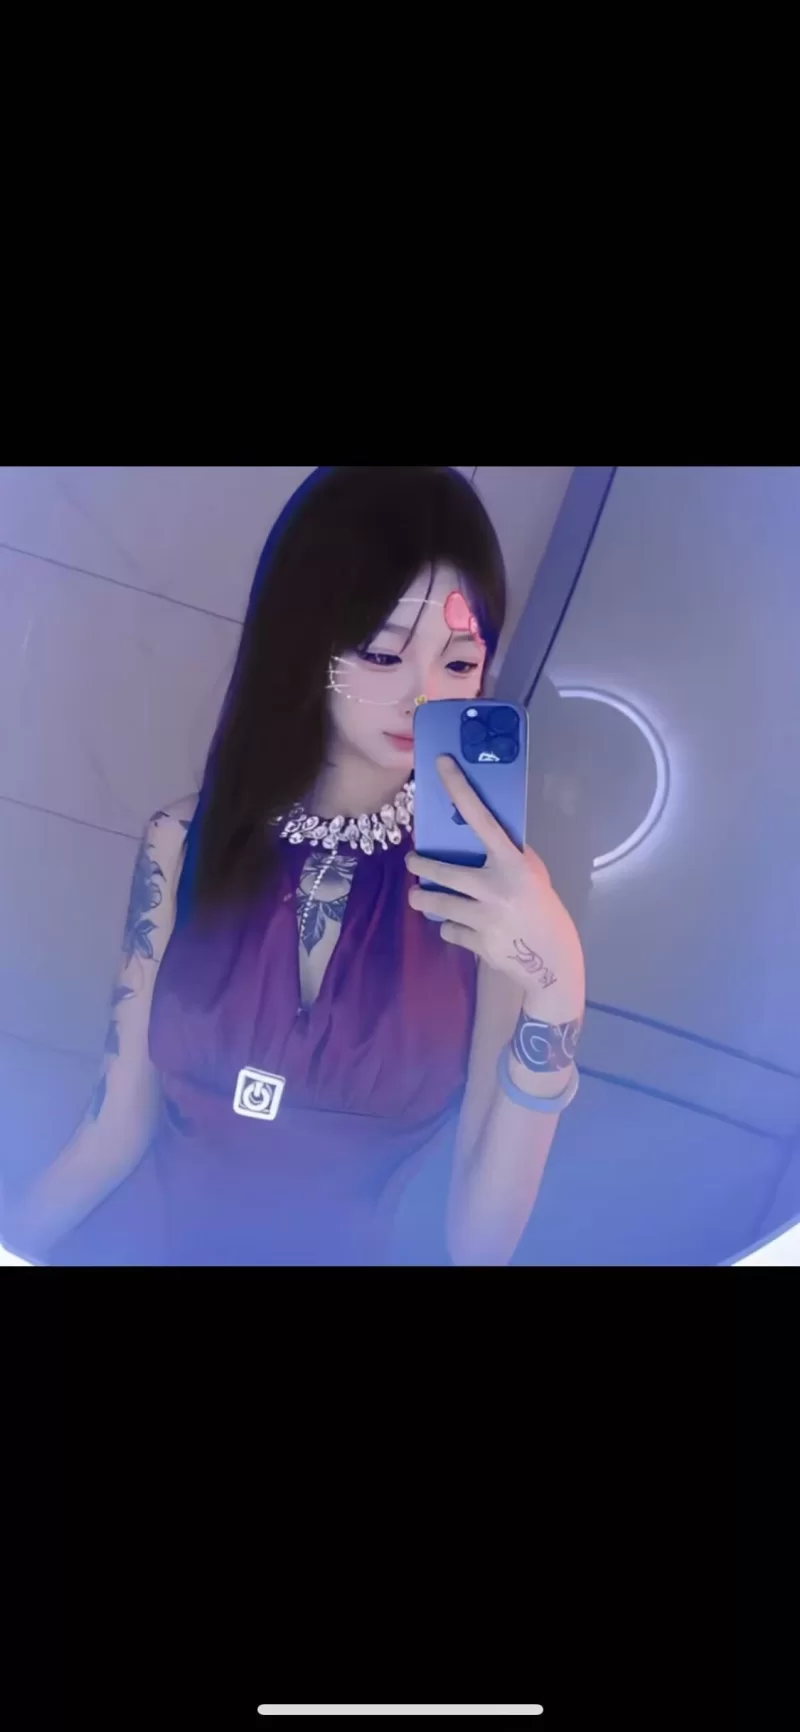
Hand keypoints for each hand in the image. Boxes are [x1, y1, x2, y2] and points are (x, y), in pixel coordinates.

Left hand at [406, 755, 585, 1019]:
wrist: (551, 961)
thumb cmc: (541, 908)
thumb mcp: (532, 874)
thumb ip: (508, 854)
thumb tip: (477, 829)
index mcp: (512, 864)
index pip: (482, 818)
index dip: (460, 789)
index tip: (441, 764)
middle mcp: (495, 888)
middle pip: (442, 871)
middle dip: (419, 866)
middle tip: (412, 862)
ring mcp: (485, 919)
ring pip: (435, 904)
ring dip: (422, 898)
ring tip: (419, 895)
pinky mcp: (476, 943)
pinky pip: (449, 930)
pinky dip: (451, 928)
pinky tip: (462, 928)